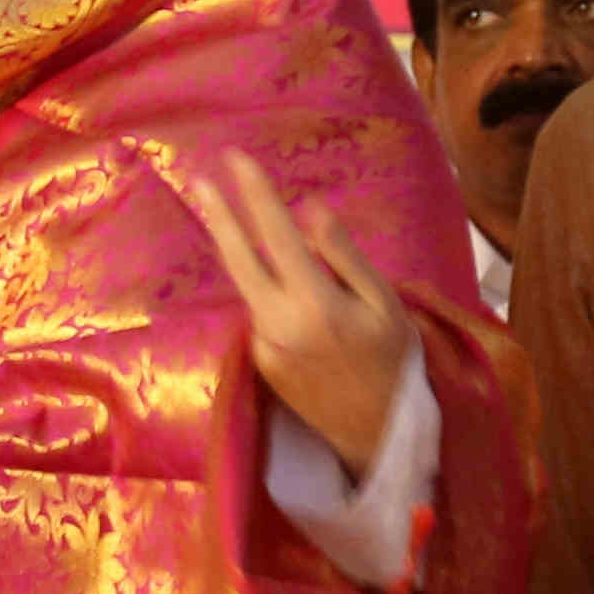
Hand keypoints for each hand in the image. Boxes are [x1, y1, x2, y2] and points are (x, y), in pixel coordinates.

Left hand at [191, 151, 412, 475]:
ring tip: (236, 215)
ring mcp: (262, 346)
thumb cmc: (393, 361)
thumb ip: (344, 256)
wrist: (376, 434)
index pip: (276, 237)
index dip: (254, 196)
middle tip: (200, 179)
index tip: (236, 160)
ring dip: (242, 251)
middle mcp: (277, 325)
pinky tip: (293, 298)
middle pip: (238, 260)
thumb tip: (310, 212)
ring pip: (248, 287)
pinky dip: (270, 294)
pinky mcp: (258, 363)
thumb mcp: (385, 303)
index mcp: (314, 305)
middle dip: (219, 216)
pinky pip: (261, 314)